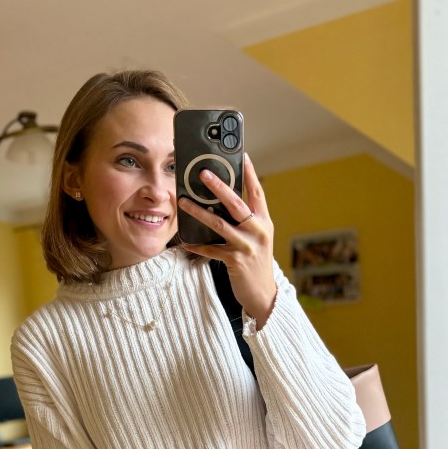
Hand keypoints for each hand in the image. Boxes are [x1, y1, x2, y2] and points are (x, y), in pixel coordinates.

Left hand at [179, 153, 276, 328]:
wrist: (263, 293)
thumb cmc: (256, 261)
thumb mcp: (258, 237)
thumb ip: (246, 221)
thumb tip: (223, 201)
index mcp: (264, 221)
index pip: (257, 192)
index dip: (250, 173)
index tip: (241, 156)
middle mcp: (257, 231)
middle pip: (236, 203)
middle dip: (218, 186)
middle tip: (203, 173)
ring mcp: (247, 245)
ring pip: (219, 224)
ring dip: (198, 212)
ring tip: (183, 202)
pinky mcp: (235, 260)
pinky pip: (211, 249)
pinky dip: (197, 245)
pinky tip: (185, 241)